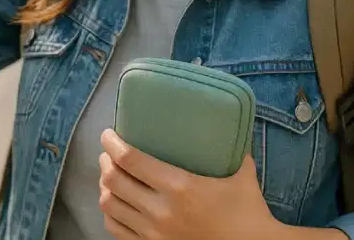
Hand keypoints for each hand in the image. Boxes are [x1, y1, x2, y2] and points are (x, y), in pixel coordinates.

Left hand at [98, 129, 278, 239]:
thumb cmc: (248, 212)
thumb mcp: (243, 173)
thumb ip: (232, 149)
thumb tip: (229, 125)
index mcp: (180, 186)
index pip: (131, 160)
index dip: (113, 144)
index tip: (109, 134)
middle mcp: (161, 211)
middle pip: (114, 181)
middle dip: (105, 162)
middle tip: (109, 152)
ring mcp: (154, 234)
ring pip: (110, 206)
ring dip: (105, 187)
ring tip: (109, 176)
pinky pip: (117, 230)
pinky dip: (111, 213)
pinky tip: (116, 203)